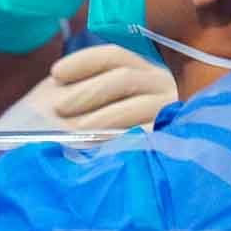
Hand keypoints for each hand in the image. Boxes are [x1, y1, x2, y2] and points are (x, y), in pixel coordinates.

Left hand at [3, 44, 175, 131]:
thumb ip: (73, 94)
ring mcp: (171, 109)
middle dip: (89, 92)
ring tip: (77, 130)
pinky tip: (104, 147)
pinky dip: (127, 139)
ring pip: (138, 105)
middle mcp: (160, 84)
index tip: (56, 73)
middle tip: (60, 108)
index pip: (114, 57)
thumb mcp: (82, 107)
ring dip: (105, 117)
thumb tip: (58, 85)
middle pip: (124, 78)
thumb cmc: (91, 132)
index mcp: (138, 70)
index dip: (85, 62)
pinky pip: (152, 135)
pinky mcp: (174, 137)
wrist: (129, 174)